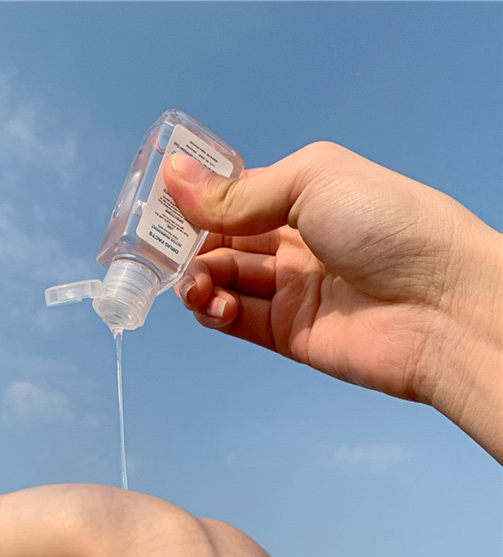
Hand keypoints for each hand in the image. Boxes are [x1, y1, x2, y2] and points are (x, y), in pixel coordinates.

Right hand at [164, 143, 502, 461]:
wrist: (441, 307)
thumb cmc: (390, 226)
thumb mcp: (311, 183)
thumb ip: (239, 193)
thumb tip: (174, 178)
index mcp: (303, 199)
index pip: (234, 198)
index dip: (196, 202)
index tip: (160, 206)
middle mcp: (295, 244)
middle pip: (222, 243)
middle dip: (189, 245)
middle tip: (162, 252)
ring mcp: (291, 291)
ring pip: (224, 282)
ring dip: (197, 280)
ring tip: (195, 284)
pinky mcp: (288, 334)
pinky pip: (237, 321)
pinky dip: (214, 311)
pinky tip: (212, 304)